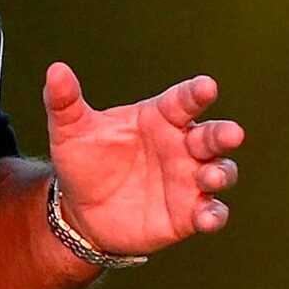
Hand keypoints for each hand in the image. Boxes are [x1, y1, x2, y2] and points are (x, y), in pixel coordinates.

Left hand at [43, 64, 242, 255]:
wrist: (82, 212)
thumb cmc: (86, 161)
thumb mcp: (70, 132)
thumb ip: (65, 102)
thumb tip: (55, 70)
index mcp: (160, 118)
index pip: (184, 101)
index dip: (197, 93)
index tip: (207, 87)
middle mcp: (182, 146)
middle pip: (212, 136)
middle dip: (224, 134)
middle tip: (232, 134)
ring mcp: (189, 180)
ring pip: (220, 171)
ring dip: (221, 173)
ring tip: (210, 176)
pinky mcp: (188, 214)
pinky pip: (211, 213)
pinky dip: (214, 215)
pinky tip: (206, 218)